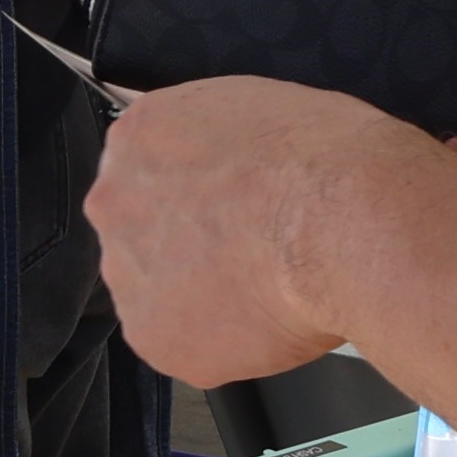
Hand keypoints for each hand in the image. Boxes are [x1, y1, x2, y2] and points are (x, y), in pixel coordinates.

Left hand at [87, 75, 430, 386]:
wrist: (341, 226)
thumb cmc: (324, 165)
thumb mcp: (265, 109)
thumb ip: (225, 146)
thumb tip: (239, 168)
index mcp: (139, 138)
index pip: (152, 173)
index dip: (198, 197)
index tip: (230, 209)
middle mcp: (115, 204)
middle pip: (144, 235)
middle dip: (191, 249)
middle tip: (248, 253)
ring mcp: (127, 275)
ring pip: (163, 296)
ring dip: (204, 297)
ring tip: (266, 287)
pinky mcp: (155, 339)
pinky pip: (186, 347)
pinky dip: (224, 343)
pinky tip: (265, 318)